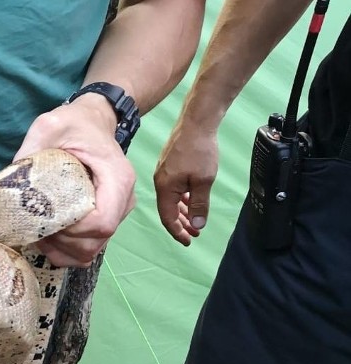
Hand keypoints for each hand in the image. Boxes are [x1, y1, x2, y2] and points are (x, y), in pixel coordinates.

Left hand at [14, 94, 135, 266]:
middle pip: (95, 241)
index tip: (48, 219)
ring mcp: (117, 213)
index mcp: (117, 179)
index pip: (102, 222)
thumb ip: (30, 150)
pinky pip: (88, 249)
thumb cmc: (75, 123)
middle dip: (61, 242)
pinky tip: (48, 237)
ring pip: (90, 251)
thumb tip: (8, 184)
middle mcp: (123, 201)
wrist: (93, 122)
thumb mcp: (49, 126)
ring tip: (38, 233)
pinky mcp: (105, 220)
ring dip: (61, 250)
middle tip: (35, 227)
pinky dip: (66, 251)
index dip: (73, 230)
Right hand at [154, 118, 218, 244]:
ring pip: (171, 200)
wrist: (196, 122)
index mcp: (165, 188)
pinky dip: (182, 199)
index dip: (178, 232)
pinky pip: (173, 189)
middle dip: (181, 224)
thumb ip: (199, 205)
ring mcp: (164, 173)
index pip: (167, 218)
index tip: (189, 241)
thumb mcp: (203, 181)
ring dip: (183, 212)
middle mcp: (160, 182)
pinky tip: (191, 200)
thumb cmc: (199, 150)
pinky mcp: (169, 166)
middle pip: (168, 210)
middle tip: (194, 235)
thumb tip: (197, 225)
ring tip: (195, 221)